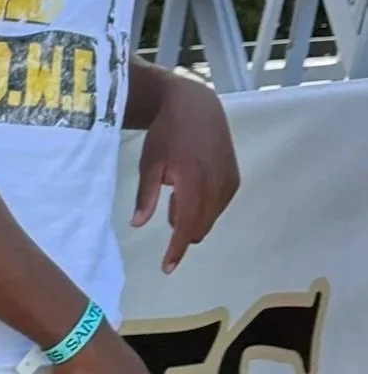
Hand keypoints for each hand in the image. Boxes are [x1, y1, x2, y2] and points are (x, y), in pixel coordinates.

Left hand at [133, 69, 238, 271]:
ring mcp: (229, 180)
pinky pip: (219, 204)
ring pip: (211, 216)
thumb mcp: (149, 163)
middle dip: (184, 236)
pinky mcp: (235, 177)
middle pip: (201, 224)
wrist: (196, 106)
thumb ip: (145, 195)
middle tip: (168, 233)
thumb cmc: (166, 134)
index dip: (177, 249)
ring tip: (175, 205)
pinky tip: (188, 197)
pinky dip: (204, 208)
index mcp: (193, 179)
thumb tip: (138, 224)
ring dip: (193, 220)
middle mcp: (216, 182)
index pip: (187, 224)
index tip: (168, 268)